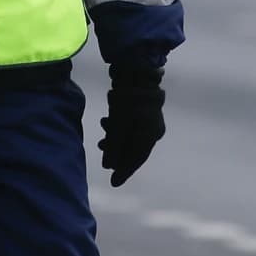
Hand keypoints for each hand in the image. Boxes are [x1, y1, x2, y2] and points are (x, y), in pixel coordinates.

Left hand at [98, 66, 164, 186]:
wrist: (137, 72)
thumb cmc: (126, 102)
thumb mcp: (117, 127)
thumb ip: (113, 148)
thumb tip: (108, 166)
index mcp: (150, 137)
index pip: (136, 160)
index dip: (123, 172)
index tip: (113, 183)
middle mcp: (154, 130)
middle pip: (133, 149)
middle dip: (116, 154)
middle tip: (103, 159)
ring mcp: (151, 119)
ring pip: (131, 137)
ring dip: (115, 140)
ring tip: (101, 140)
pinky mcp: (144, 109)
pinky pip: (131, 126)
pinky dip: (119, 129)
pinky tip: (107, 122)